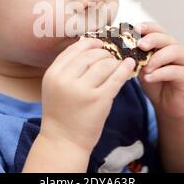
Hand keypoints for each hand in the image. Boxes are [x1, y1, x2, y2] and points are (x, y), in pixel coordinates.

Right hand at [40, 37, 134, 153]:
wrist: (63, 141)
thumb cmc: (61, 112)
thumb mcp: (54, 86)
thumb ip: (67, 67)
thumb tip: (87, 43)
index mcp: (53, 74)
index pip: (74, 49)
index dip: (90, 42)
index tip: (99, 43)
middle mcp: (66, 80)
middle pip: (91, 55)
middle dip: (104, 53)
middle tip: (110, 56)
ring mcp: (83, 90)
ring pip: (105, 64)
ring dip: (114, 62)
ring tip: (117, 64)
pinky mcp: (99, 100)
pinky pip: (116, 78)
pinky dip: (125, 69)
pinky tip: (129, 65)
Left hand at [135, 22, 183, 119]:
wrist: (168, 106)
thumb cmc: (154, 83)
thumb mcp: (141, 67)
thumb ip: (136, 56)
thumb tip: (121, 46)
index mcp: (165, 44)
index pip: (158, 30)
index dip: (148, 27)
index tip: (135, 29)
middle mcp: (177, 50)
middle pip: (167, 38)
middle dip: (152, 39)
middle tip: (140, 45)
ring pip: (175, 52)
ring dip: (157, 58)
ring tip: (144, 67)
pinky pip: (176, 71)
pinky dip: (161, 73)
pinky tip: (149, 78)